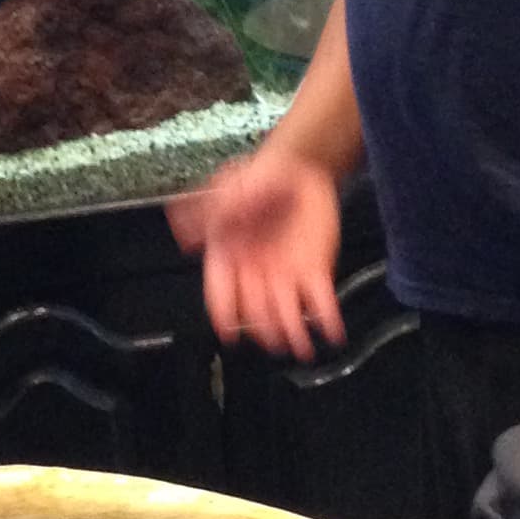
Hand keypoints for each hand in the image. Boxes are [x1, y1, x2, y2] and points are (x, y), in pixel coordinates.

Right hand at [166, 140, 343, 359]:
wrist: (296, 169)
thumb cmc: (258, 179)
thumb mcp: (230, 190)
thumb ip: (215, 214)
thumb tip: (187, 237)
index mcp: (229, 257)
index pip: (221, 294)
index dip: (224, 316)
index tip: (229, 334)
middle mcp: (255, 272)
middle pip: (256, 310)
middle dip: (265, 328)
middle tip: (273, 341)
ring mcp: (285, 274)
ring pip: (286, 311)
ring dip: (293, 332)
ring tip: (302, 348)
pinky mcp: (313, 269)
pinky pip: (320, 299)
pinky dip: (328, 318)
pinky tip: (332, 332)